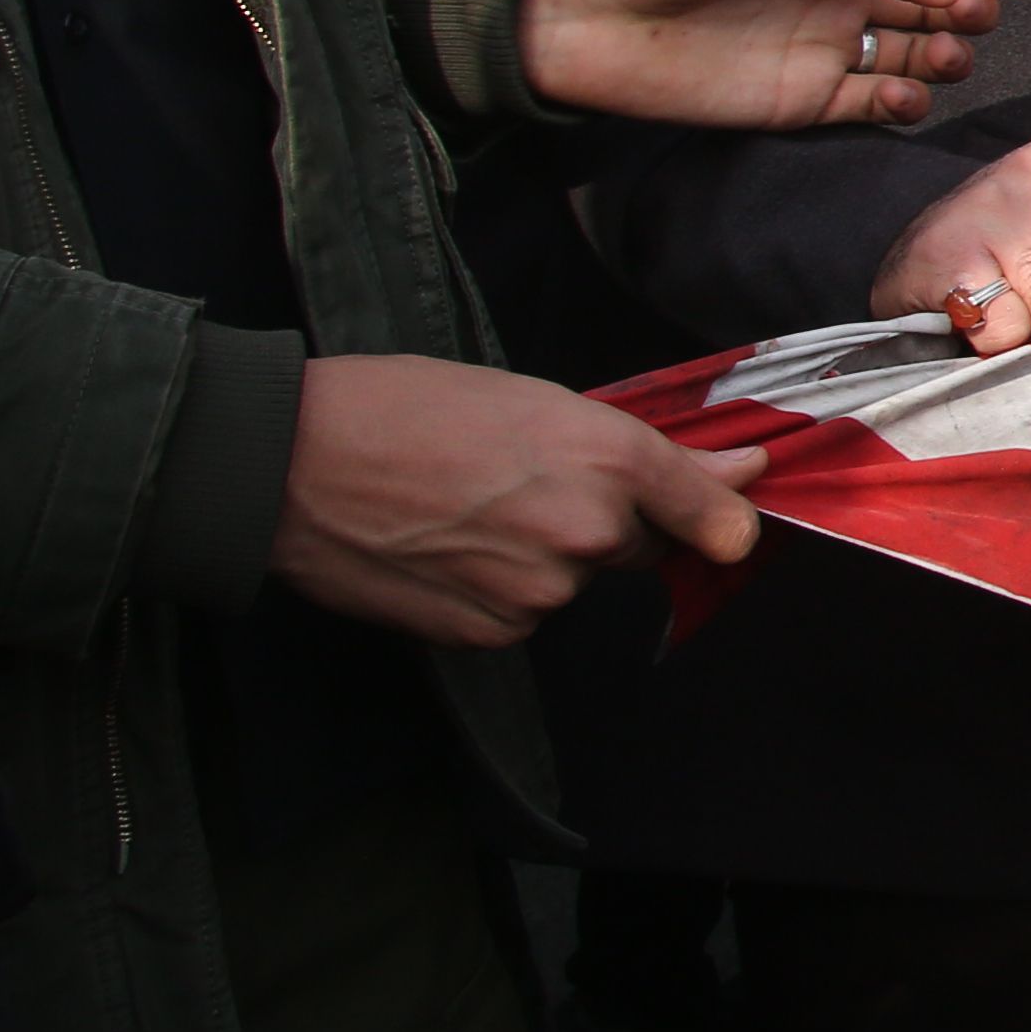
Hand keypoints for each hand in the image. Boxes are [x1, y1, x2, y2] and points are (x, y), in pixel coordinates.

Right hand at [272, 355, 768, 647]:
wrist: (290, 464)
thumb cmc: (402, 407)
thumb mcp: (530, 399)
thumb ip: (638, 447)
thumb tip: (740, 472)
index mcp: (607, 455)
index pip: (709, 512)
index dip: (722, 516)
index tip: (727, 524)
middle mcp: (588, 529)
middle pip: (636, 544)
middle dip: (602, 520)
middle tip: (521, 482)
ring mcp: (542, 589)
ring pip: (571, 580)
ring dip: (540, 556)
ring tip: (463, 509)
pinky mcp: (493, 632)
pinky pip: (521, 613)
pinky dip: (495, 589)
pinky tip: (443, 549)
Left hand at [522, 0, 1022, 129]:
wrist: (588, 14)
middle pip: (930, 7)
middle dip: (965, 11)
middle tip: (969, 17)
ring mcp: (822, 50)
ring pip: (911, 58)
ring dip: (941, 57)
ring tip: (944, 55)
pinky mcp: (802, 102)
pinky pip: (872, 105)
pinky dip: (900, 103)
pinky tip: (900, 95)